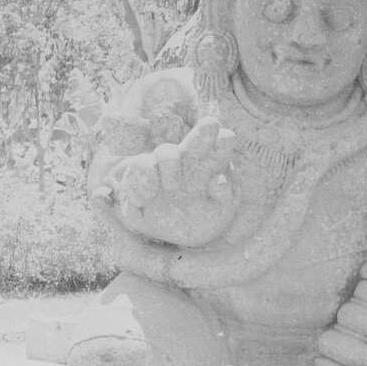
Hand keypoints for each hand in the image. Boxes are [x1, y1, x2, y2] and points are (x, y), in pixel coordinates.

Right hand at [102, 116, 238, 246]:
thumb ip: (226, 199)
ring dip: (169, 165)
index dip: (222, 144)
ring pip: (165, 151)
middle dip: (202, 134)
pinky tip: (146, 199)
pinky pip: (138, 167)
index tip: (228, 137)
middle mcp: (187, 165)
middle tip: (211, 125)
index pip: (218, 152)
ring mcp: (163, 170)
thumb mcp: (219, 216)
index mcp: (209, 170)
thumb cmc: (201, 222)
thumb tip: (221, 182)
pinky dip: (141, 181)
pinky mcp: (140, 178)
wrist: (171, 240)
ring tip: (172, 188)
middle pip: (194, 142)